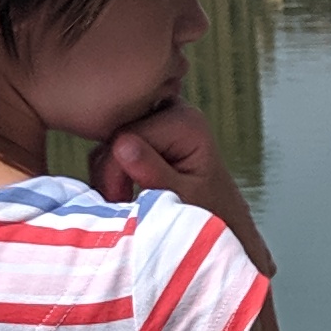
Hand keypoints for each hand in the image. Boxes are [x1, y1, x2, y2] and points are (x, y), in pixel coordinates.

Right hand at [91, 104, 271, 272]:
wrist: (221, 221)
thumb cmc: (208, 214)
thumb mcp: (183, 198)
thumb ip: (155, 173)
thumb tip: (121, 145)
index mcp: (185, 121)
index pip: (126, 135)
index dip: (115, 170)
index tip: (120, 201)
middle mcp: (171, 108)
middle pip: (115, 130)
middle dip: (110, 170)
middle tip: (117, 203)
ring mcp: (156, 117)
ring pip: (109, 138)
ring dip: (109, 173)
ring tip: (122, 201)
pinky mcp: (145, 130)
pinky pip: (110, 144)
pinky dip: (111, 170)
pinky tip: (122, 191)